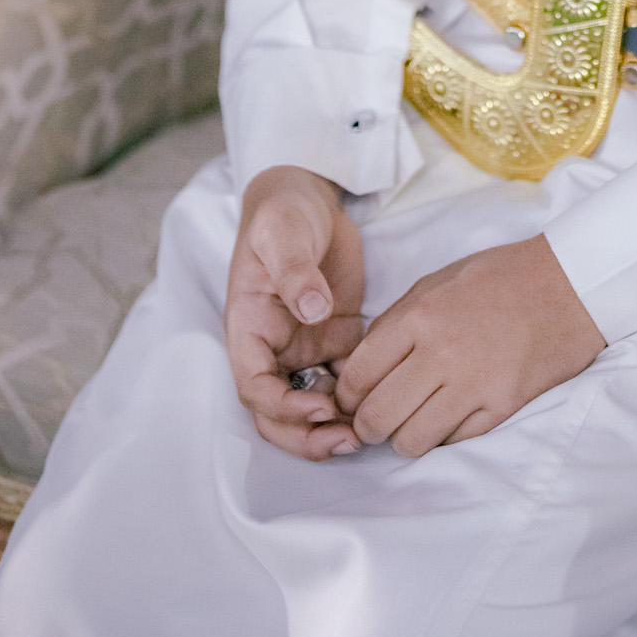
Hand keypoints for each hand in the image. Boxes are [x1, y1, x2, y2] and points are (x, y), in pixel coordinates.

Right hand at [225, 166, 365, 458]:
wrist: (307, 196)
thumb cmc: (283, 215)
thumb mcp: (283, 235)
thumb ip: (294, 271)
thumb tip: (313, 309)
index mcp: (249, 329)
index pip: (255, 387)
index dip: (284, 408)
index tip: (320, 406)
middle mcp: (274, 348)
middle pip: (279, 414)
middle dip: (308, 436)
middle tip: (349, 440)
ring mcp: (305, 347)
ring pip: (311, 407)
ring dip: (333, 428)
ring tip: (370, 432)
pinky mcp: (336, 339)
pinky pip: (345, 382)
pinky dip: (360, 400)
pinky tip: (387, 399)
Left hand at [333, 234, 604, 458]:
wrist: (568, 286)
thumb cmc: (500, 278)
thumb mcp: (437, 282)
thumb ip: (397, 322)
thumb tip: (362, 367)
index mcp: (419, 316)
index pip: (358, 376)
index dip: (346, 396)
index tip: (353, 400)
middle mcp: (440, 353)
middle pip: (378, 417)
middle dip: (368, 426)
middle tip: (376, 421)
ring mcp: (472, 385)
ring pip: (410, 441)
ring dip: (404, 438)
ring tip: (411, 423)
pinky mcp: (500, 407)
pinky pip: (452, 442)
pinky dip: (443, 437)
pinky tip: (447, 418)